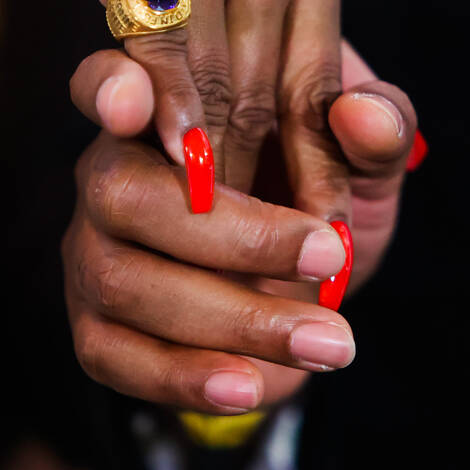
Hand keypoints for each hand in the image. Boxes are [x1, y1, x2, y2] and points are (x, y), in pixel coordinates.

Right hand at [0, 0, 346, 222]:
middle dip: (258, 187)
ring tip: (210, 230)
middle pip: (264, 93)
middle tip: (259, 267)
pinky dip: (159, 100)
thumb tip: (358, 138)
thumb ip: (305, 79)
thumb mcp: (248, 11)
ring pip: (213, 76)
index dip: (318, 173)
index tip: (318, 247)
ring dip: (209, 162)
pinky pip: (153, 36)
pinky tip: (159, 153)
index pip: (318, 90)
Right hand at [63, 42, 417, 411]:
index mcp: (164, 111)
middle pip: (123, 194)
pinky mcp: (96, 325)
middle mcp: (110, 171)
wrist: (307, 289)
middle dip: (231, 233)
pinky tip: (252, 387)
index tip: (135, 106)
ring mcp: (93, 251)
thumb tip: (362, 114)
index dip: (108, 89)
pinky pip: (113, 356)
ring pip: (122, 281)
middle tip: (327, 256)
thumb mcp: (364, 164)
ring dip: (231, 318)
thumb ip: (376, 132)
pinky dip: (185, 377)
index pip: (106, 81)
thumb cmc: (323, 201)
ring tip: (328, 343)